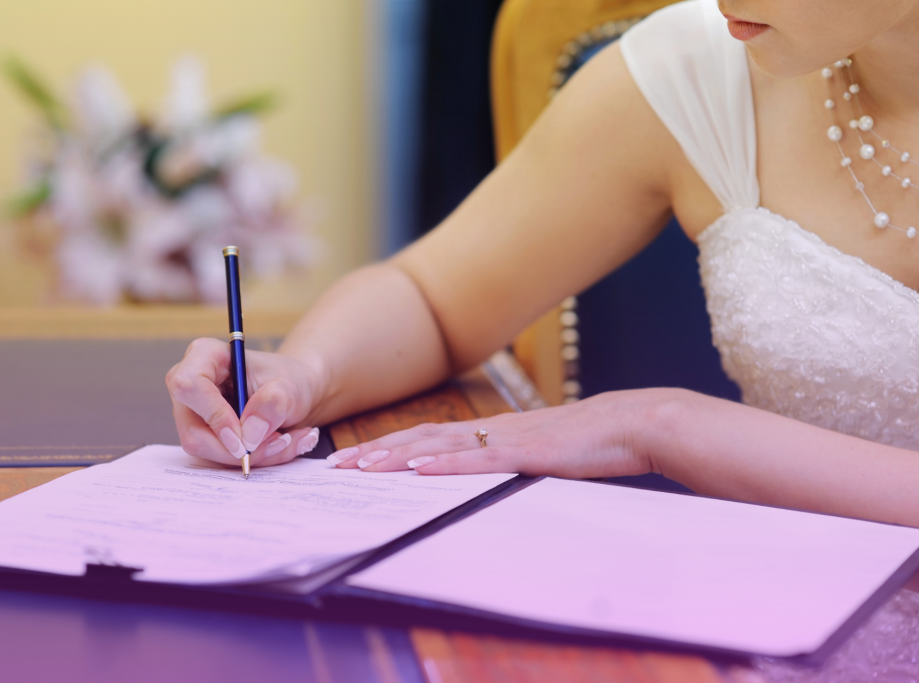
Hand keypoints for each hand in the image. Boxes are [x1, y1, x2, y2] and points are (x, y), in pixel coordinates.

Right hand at [166, 338, 325, 467]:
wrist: (293, 394)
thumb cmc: (288, 380)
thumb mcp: (290, 387)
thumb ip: (272, 404)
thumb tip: (249, 435)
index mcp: (204, 355)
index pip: (189, 387)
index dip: (215, 416)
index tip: (245, 437)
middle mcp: (189, 384)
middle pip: (193, 431)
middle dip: (239, 447)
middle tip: (281, 441)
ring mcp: (191, 413)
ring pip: (205, 450)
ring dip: (251, 455)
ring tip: (285, 440)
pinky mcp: (201, 434)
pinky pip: (217, 458)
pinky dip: (251, 458)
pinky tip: (276, 444)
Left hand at [324, 390, 660, 478]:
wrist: (630, 424)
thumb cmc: (587, 444)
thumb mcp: (537, 458)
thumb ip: (506, 467)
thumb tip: (478, 484)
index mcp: (489, 432)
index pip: (427, 438)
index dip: (387, 447)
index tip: (354, 458)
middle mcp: (488, 430)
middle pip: (420, 438)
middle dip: (375, 451)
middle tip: (336, 464)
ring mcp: (505, 438)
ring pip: (438, 445)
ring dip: (397, 456)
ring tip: (362, 465)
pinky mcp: (526, 452)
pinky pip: (478, 458)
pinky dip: (444, 463)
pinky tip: (418, 469)